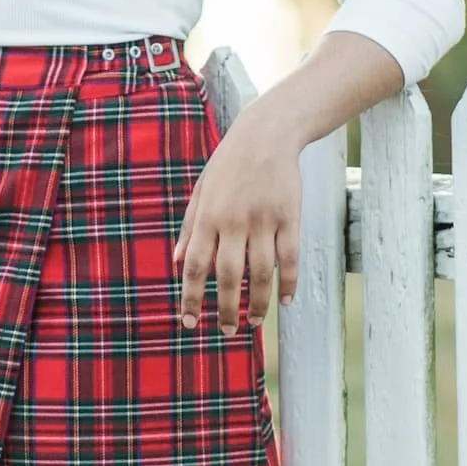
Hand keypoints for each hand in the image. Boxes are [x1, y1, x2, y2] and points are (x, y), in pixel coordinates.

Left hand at [173, 94, 305, 331]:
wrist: (267, 134)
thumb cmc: (229, 164)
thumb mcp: (201, 190)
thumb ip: (189, 227)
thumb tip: (176, 262)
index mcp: (208, 216)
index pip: (195, 266)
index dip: (191, 297)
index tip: (189, 321)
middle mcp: (234, 221)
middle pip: (227, 276)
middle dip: (225, 309)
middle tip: (226, 330)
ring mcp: (264, 220)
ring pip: (260, 273)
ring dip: (257, 303)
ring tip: (253, 322)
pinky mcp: (290, 217)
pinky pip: (289, 258)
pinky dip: (288, 282)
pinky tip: (283, 300)